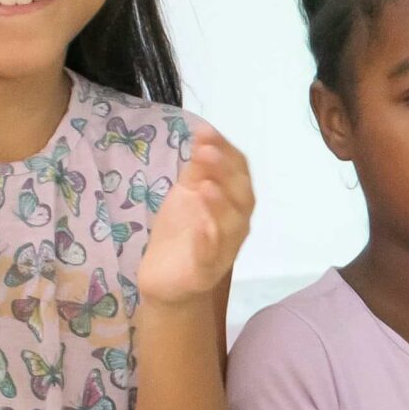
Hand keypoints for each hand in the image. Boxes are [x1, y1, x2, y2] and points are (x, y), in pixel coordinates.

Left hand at [138, 129, 254, 307]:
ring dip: (221, 204)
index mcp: (232, 201)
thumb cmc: (182, 231)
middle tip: (206, 152)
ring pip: (233, 225)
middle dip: (225, 172)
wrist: (166, 277)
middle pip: (242, 195)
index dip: (225, 151)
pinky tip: (201, 228)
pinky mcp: (206, 270)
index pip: (238, 171)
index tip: (206, 132)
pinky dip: (209, 241)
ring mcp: (223, 248)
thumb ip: (199, 168)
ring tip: (206, 186)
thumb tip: (205, 132)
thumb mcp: (188, 193)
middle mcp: (235, 223)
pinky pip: (212, 256)